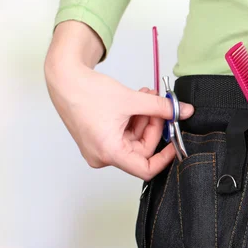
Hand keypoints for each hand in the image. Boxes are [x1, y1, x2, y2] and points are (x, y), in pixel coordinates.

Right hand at [45, 63, 193, 180]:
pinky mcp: (100, 139)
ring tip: (149, 96)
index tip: (176, 142)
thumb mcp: (132, 100)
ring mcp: (100, 148)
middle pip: (142, 150)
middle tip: (163, 107)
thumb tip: (184, 111)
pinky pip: (125, 134)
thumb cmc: (86, 91)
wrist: (64, 78)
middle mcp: (102, 156)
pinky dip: (135, 119)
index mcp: (108, 152)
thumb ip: (161, 108)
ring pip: (135, 140)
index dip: (165, 157)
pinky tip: (139, 102)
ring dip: (145, 119)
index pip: (146, 169)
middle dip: (154, 126)